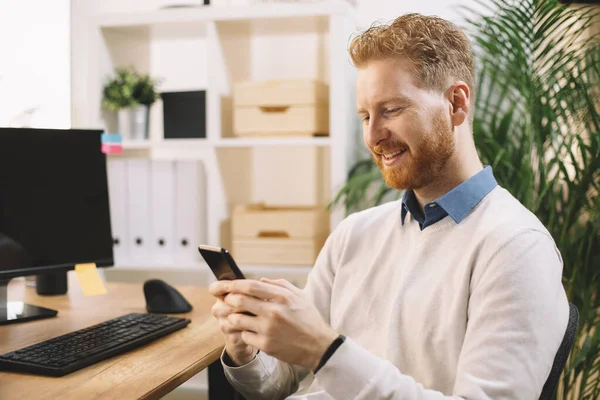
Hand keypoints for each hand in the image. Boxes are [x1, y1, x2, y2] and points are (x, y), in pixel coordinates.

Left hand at [216, 278, 338, 371]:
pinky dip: (244, 332)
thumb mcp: (299, 296)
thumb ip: (280, 285)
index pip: (250, 286)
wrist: (319, 346)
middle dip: (228, 299)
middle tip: (225, 300)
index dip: (233, 284)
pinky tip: (250, 331)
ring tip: (237, 316)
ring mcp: (269, 329)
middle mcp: (274, 311)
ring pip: (237, 319)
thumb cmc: (309, 319)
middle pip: (239, 300)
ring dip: (233, 316)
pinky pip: (244, 336)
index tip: (224, 284)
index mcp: (282, 297)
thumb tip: (260, 280)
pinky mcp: (266, 345)